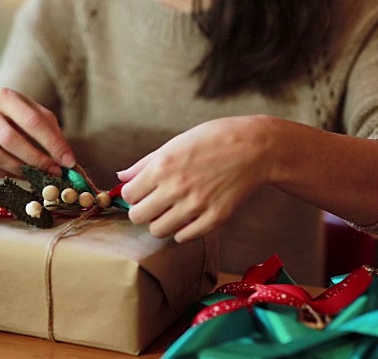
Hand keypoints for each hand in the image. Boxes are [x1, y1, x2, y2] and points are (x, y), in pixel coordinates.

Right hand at [0, 87, 75, 177]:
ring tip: (38, 175)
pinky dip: (5, 174)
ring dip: (21, 170)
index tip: (68, 162)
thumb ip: (53, 135)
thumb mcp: (38, 117)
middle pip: (11, 140)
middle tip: (54, 172)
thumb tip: (68, 161)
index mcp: (5, 95)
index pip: (32, 122)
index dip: (52, 144)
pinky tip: (19, 174)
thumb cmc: (18, 117)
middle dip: (37, 160)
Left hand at [117, 115, 276, 241]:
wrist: (255, 148)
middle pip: (138, 217)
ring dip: (162, 223)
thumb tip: (122, 177)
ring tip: (174, 212)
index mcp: (162, 166)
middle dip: (144, 211)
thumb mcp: (176, 143)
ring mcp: (196, 205)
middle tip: (157, 204)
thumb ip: (146, 163)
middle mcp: (176, 187)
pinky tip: (191, 217)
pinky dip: (183, 230)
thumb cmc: (215, 139)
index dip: (134, 195)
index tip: (144, 192)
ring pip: (158, 231)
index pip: (129, 196)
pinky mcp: (214, 218)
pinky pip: (184, 237)